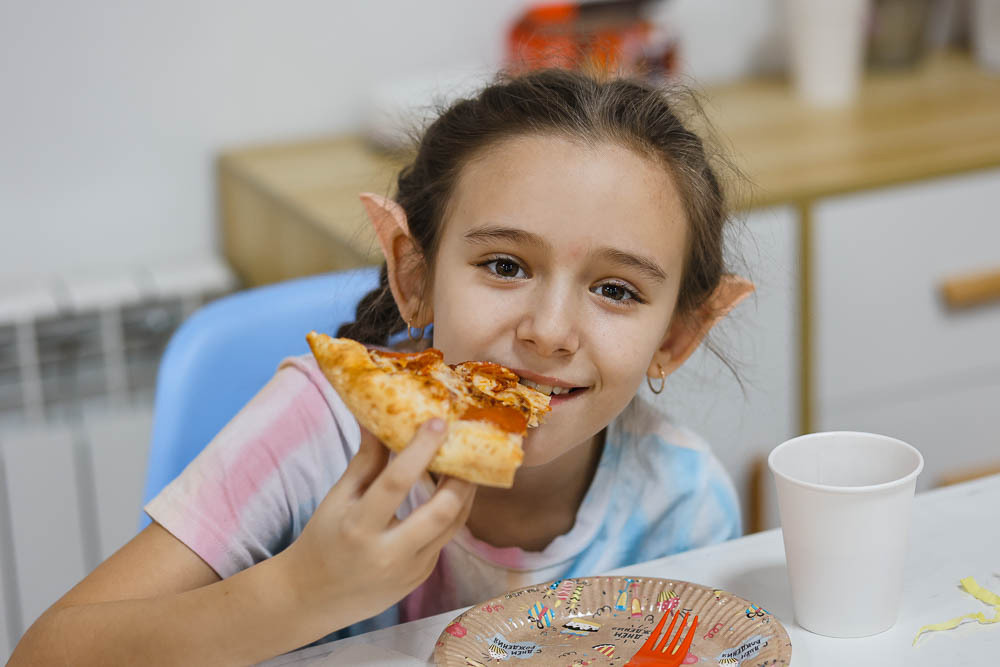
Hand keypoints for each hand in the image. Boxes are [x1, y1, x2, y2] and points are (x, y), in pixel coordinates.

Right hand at [281, 419, 475, 629]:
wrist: (314, 597)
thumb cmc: (323, 539)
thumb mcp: (337, 498)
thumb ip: (365, 460)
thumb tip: (377, 418)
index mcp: (358, 527)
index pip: (396, 482)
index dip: (421, 450)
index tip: (438, 422)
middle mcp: (388, 553)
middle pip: (441, 510)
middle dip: (461, 476)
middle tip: (468, 446)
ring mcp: (409, 570)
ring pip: (454, 525)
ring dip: (465, 493)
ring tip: (467, 465)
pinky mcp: (421, 577)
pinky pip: (444, 540)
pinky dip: (451, 513)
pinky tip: (452, 492)